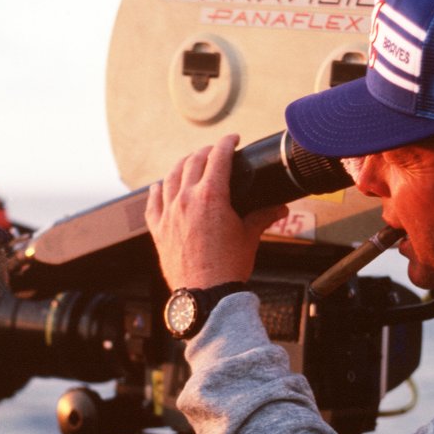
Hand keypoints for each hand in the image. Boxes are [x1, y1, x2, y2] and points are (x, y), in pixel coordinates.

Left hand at [145, 134, 288, 289]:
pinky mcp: (158, 230)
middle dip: (205, 152)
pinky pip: (153, 203)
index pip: (218, 158)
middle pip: (193, 162)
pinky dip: (157, 191)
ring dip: (181, 165)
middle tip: (214, 151)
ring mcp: (169, 214)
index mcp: (210, 196)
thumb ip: (263, 217)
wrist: (205, 294)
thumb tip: (280, 209)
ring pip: (171, 178)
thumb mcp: (249, 237)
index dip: (226, 143)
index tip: (232, 139)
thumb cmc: (227, 267)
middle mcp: (186, 199)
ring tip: (189, 161)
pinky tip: (159, 186)